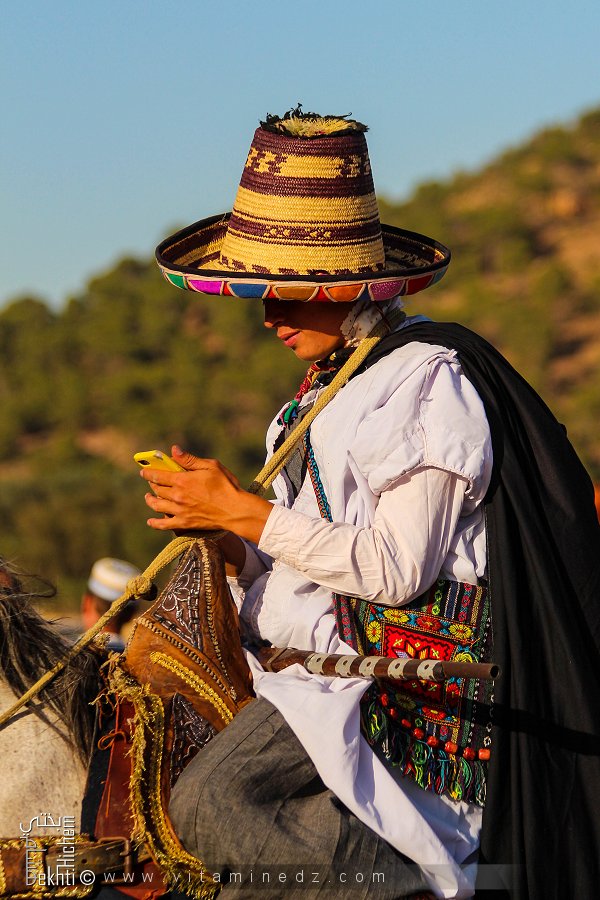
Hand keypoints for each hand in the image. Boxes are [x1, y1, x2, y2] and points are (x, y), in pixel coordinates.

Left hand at [140, 446, 271, 546]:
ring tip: (148, 497)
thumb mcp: (211, 466)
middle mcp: (177, 495)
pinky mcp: (184, 523)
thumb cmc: (226, 485)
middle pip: (157, 489)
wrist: (235, 510)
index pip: (158, 475)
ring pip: (157, 505)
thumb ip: (189, 459)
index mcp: (182, 480)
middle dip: (151, 484)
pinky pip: (164, 525)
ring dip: (150, 500)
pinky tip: (150, 521)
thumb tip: (174, 450)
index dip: (149, 472)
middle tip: (151, 482)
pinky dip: (155, 523)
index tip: (144, 471)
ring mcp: (179, 511)